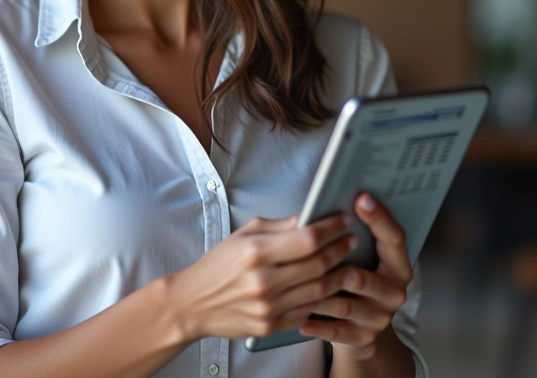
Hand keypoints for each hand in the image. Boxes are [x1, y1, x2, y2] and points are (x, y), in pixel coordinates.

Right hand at [164, 212, 358, 342]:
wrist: (194, 302)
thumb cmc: (218, 265)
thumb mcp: (242, 235)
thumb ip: (277, 227)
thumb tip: (306, 219)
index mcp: (256, 251)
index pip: (307, 238)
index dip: (331, 228)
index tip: (342, 220)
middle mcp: (264, 280)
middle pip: (319, 264)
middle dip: (341, 249)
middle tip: (350, 239)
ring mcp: (268, 306)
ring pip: (319, 290)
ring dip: (339, 274)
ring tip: (347, 262)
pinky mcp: (271, 326)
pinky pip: (307, 311)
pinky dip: (322, 298)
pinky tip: (328, 286)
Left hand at [300, 193, 412, 360]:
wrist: (361, 326)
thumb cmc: (354, 277)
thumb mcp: (357, 254)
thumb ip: (347, 235)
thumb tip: (325, 209)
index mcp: (396, 264)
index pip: (394, 238)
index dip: (379, 218)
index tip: (362, 198)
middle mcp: (393, 291)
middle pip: (367, 277)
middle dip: (342, 266)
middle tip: (323, 254)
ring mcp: (380, 317)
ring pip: (346, 304)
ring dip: (320, 295)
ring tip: (298, 286)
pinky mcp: (364, 338)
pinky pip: (338, 331)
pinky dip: (318, 326)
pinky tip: (302, 320)